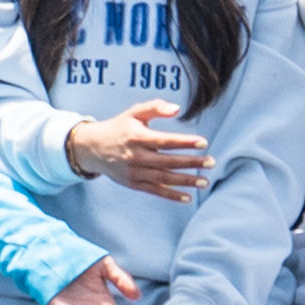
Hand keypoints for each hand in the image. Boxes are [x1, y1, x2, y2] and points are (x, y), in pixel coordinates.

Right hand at [61, 98, 210, 200]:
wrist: (92, 148)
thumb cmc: (119, 127)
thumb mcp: (134, 113)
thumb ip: (155, 107)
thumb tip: (177, 109)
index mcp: (137, 137)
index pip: (165, 141)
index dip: (185, 142)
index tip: (203, 142)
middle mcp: (136, 156)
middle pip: (169, 162)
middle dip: (192, 163)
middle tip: (211, 163)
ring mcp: (134, 172)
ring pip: (164, 179)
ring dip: (186, 181)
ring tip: (205, 181)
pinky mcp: (133, 184)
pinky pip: (155, 191)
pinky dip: (172, 196)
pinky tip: (188, 197)